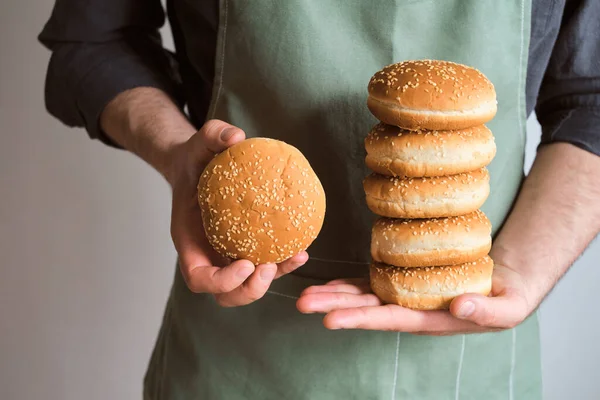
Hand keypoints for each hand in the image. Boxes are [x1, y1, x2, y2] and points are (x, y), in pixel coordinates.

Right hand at [168, 119, 307, 306]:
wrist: (198, 165)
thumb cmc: (196, 158)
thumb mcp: (200, 141)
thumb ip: (214, 135)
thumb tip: (236, 136)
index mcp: (189, 240)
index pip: (198, 277)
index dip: (221, 281)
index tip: (245, 263)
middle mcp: (207, 254)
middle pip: (224, 294)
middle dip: (248, 291)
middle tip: (269, 268)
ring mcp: (225, 255)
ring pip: (246, 286)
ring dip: (271, 281)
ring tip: (296, 258)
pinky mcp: (244, 249)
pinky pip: (264, 265)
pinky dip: (282, 264)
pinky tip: (302, 250)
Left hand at [296, 262, 535, 334]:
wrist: (504, 282)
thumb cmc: (508, 297)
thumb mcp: (508, 307)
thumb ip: (487, 311)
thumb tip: (461, 307)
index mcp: (430, 319)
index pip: (390, 320)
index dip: (361, 319)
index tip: (331, 320)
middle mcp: (411, 310)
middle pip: (367, 309)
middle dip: (334, 307)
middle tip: (302, 304)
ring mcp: (405, 296)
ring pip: (363, 296)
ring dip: (334, 295)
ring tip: (305, 295)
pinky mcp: (404, 281)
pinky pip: (372, 283)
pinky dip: (349, 283)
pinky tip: (330, 284)